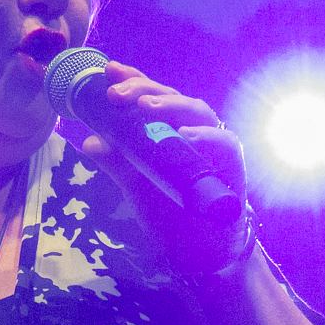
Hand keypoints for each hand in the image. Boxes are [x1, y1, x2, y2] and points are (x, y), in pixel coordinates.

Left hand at [76, 60, 251, 272]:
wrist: (200, 254)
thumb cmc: (171, 213)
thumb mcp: (137, 186)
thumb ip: (118, 163)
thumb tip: (91, 141)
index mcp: (170, 132)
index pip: (153, 97)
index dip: (135, 80)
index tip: (110, 70)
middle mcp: (194, 133)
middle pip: (173, 98)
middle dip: (144, 89)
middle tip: (117, 94)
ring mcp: (214, 149)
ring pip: (199, 112)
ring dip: (172, 105)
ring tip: (145, 106)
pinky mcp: (233, 170)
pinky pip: (225, 145)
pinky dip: (207, 138)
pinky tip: (186, 135)